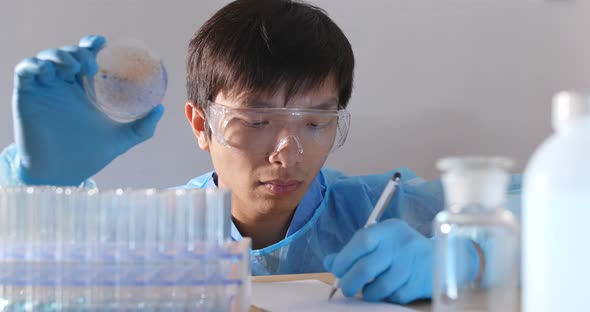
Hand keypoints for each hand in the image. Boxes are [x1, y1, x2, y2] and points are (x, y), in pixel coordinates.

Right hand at [12, 35, 163, 185]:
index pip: (85, 57)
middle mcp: (62, 86)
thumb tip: (161, 109)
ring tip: (74, 69)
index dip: (91, 44)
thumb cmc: (90, 154)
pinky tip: (50, 73)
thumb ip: (143, 127)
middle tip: (91, 64)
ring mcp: (43, 89)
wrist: (64, 173)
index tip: (102, 43)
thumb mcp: (122, 139)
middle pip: (66, 54)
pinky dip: (35, 65)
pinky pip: (25, 70)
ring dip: (59, 56)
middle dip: (77, 51)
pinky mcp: (26, 96)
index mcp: (83, 89)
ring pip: (45, 58)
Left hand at [324, 219, 477, 303]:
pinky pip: (395, 296)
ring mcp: (413, 263)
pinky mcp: (421, 281)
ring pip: (381, 286)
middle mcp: (401, 243)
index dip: (344, 258)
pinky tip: (386, 292)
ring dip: (368, 293)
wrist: (442, 257)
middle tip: (346, 289)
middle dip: (350, 282)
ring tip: (367, 291)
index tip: (336, 270)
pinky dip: (386, 297)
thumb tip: (329, 261)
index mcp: (388, 229)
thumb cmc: (401, 250)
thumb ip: (354, 250)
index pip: (362, 240)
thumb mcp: (380, 242)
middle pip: (367, 267)